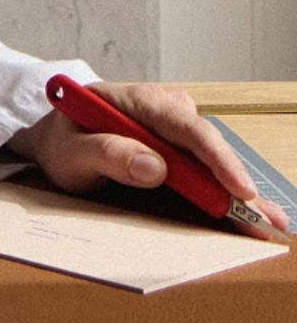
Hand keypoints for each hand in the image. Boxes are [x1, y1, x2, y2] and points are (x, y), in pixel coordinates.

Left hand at [7, 80, 289, 236]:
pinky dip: (227, 190)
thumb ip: (106, 153)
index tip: (237, 187)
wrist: (55, 138)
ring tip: (266, 222)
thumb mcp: (70, 151)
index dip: (215, 156)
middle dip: (237, 181)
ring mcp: (172, 125)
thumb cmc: (63, 141)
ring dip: (237, 189)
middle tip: (264, 219)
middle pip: (206, 142)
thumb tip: (154, 167)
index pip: (182, 124)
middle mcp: (161, 107)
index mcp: (134, 100)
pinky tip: (249, 212)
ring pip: (212, 156)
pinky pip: (206, 166)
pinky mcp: (178, 146)